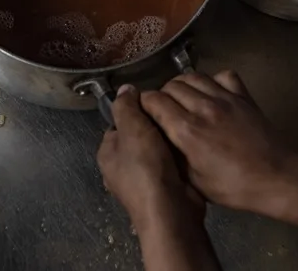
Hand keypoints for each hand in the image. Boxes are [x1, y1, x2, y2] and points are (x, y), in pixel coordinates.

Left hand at [97, 85, 204, 233]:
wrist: (170, 209)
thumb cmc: (146, 168)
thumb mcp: (133, 129)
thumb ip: (127, 106)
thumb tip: (125, 89)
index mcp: (107, 154)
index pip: (119, 122)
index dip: (136, 110)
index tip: (156, 103)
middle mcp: (121, 168)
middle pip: (139, 135)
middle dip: (156, 126)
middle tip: (173, 115)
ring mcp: (142, 180)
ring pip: (157, 148)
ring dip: (170, 140)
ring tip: (185, 127)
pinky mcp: (162, 187)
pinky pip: (170, 162)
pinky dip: (179, 155)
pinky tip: (190, 148)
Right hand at [141, 71, 297, 215]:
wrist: (275, 177)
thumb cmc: (232, 187)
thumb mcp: (193, 180)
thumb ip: (172, 154)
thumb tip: (157, 138)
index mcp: (187, 130)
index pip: (154, 101)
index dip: (143, 104)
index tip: (143, 112)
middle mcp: (204, 107)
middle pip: (172, 85)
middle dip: (161, 94)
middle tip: (162, 109)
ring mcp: (226, 98)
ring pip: (194, 76)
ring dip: (183, 85)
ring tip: (183, 99)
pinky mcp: (244, 96)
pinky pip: (223, 75)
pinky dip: (213, 80)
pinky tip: (212, 94)